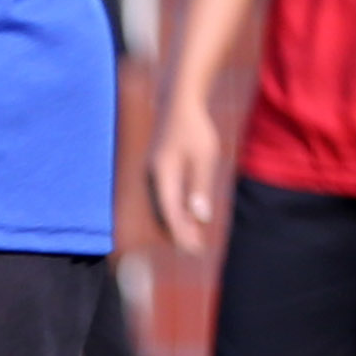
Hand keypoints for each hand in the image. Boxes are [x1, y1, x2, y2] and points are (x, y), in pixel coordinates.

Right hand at [146, 98, 227, 253]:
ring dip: (176, 225)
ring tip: (195, 238)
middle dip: (178, 234)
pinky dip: (173, 213)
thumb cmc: (195, 129)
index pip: (170, 213)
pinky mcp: (156, 173)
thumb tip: (199, 217)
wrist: (178, 105)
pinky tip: (188, 217)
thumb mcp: (204, 157)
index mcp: (162, 175)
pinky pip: (161, 200)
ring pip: (160, 209)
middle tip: (198, 249)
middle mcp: (152, 178)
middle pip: (161, 216)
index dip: (182, 234)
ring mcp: (151, 176)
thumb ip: (200, 187)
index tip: (196, 250)